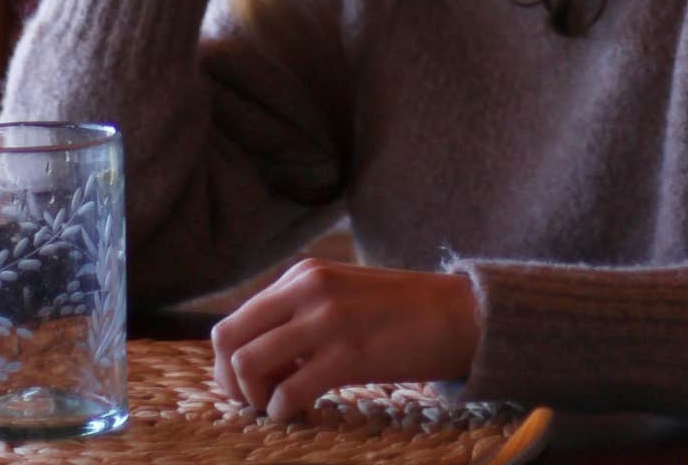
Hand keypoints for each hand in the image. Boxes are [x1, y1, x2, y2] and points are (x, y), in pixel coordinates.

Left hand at [209, 259, 482, 422]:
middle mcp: (306, 290)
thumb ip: (300, 312)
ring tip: (278, 405)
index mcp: (302, 275)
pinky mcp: (348, 354)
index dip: (228, 362)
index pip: (234, 320)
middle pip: (228, 339)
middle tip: (254, 400)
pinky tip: (300, 413)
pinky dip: (283, 410)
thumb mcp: (341, 294)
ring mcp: (326, 320)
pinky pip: (288, 391)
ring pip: (249, 364)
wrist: (460, 314)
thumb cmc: (403, 312)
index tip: (250, 384)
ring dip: (254, 396)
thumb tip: (262, 354)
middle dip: (230, 380)